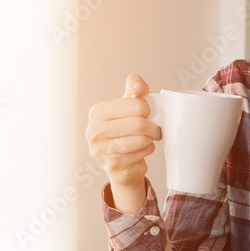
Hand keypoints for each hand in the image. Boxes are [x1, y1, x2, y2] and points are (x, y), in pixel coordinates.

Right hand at [85, 74, 161, 213]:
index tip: (147, 114)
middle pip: (139, 124)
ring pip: (141, 140)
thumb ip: (134, 89)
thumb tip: (139, 86)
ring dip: (150, 139)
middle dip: (153, 127)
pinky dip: (147, 151)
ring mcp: (100, 149)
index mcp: (98, 112)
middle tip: (154, 129)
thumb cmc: (124, 132)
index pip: (136, 104)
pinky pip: (140, 154)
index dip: (148, 109)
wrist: (120, 164)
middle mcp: (94, 130)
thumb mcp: (127, 106)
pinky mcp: (112, 164)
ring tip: (147, 139)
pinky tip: (142, 149)